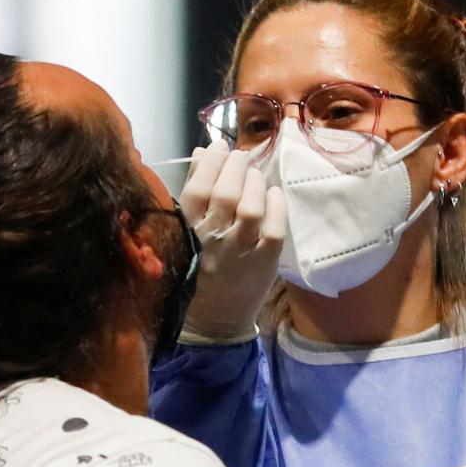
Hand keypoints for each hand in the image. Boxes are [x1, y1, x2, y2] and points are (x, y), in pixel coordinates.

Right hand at [175, 133, 287, 343]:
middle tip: (241, 158)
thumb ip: (195, 190)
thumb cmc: (200, 266)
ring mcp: (239, 251)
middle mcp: (213, 239)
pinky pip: (274, 227)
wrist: (215, 319)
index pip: (198, 187)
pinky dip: (276, 205)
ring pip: (250, 207)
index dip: (210, 162)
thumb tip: (203, 152)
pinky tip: (274, 194)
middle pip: (225, 193)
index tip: (219, 147)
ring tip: (255, 176)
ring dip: (255, 183)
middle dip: (235, 166)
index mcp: (188, 230)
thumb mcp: (189, 229)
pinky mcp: (264, 262)